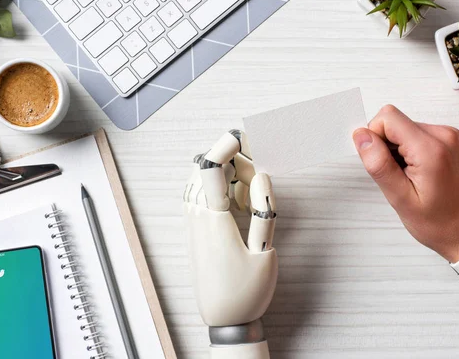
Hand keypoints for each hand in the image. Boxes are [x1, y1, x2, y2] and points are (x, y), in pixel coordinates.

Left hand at [183, 130, 277, 327]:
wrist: (224, 322)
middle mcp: (197, 219)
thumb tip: (261, 177)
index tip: (240, 137)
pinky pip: (197, 196)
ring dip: (222, 174)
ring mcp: (192, 225)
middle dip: (229, 161)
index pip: (210, 171)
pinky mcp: (193, 232)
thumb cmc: (247, 292)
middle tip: (256, 175)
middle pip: (203, 170)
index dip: (223, 147)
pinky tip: (235, 201)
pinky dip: (215, 188)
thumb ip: (264, 212)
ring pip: (198, 182)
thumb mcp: (266, 254)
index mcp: (214, 222)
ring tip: (248, 189)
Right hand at [352, 105, 458, 262]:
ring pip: (403, 127)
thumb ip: (379, 163)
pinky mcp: (449, 140)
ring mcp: (449, 136)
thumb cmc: (439, 223)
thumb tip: (361, 136)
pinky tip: (416, 173)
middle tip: (396, 175)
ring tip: (408, 177)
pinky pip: (416, 134)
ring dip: (397, 150)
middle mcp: (443, 135)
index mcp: (431, 149)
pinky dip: (409, 151)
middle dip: (385, 146)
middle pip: (395, 121)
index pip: (387, 118)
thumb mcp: (400, 198)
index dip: (374, 138)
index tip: (381, 164)